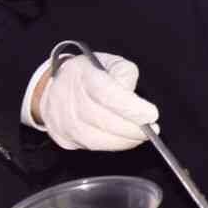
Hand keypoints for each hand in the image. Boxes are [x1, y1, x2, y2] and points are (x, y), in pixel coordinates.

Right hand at [33, 52, 158, 150]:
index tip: (151, 115)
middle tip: (152, 129)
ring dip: (124, 141)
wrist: (54, 86)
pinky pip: (90, 146)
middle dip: (132, 129)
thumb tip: (132, 97)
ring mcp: (62, 121)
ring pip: (96, 139)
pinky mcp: (63, 137)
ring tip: (141, 136)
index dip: (131, 108)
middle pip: (103, 121)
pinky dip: (111, 145)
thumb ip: (124, 73)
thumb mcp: (110, 61)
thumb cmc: (87, 73)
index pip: (107, 95)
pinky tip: (124, 139)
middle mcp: (68, 99)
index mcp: (82, 75)